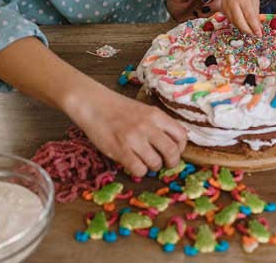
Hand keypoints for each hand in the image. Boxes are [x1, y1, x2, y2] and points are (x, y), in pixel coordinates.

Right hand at [69, 82, 186, 176]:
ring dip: (153, 166)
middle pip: (172, 151)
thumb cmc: (119, 109)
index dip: (181, 147)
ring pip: (156, 163)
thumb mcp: (144, 110)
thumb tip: (173, 142)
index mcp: (156, 115)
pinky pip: (138, 169)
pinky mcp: (120, 150)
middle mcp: (148, 126)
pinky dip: (139, 171)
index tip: (175, 151)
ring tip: (146, 161)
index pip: (181, 135)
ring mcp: (134, 139)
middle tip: (166, 163)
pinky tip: (134, 164)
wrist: (94, 105)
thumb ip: (158, 124)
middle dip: (171, 162)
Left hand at [164, 0, 223, 20]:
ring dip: (211, 11)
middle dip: (215, 4)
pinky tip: (197, 13)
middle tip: (203, 8)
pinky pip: (216, 13)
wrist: (177, 9)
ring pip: (222, 5)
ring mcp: (214, 0)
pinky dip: (207, 15)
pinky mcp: (213, 9)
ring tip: (198, 11)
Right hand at [221, 0, 262, 36]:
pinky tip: (243, 24)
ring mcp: (225, 5)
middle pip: (239, 22)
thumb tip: (257, 28)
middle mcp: (232, 2)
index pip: (249, 17)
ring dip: (242, 28)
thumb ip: (255, 13)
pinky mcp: (222, 8)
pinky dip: (237, 23)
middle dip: (247, 31)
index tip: (259, 35)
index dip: (254, 28)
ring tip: (250, 30)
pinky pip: (230, 19)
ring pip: (234, 22)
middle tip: (254, 35)